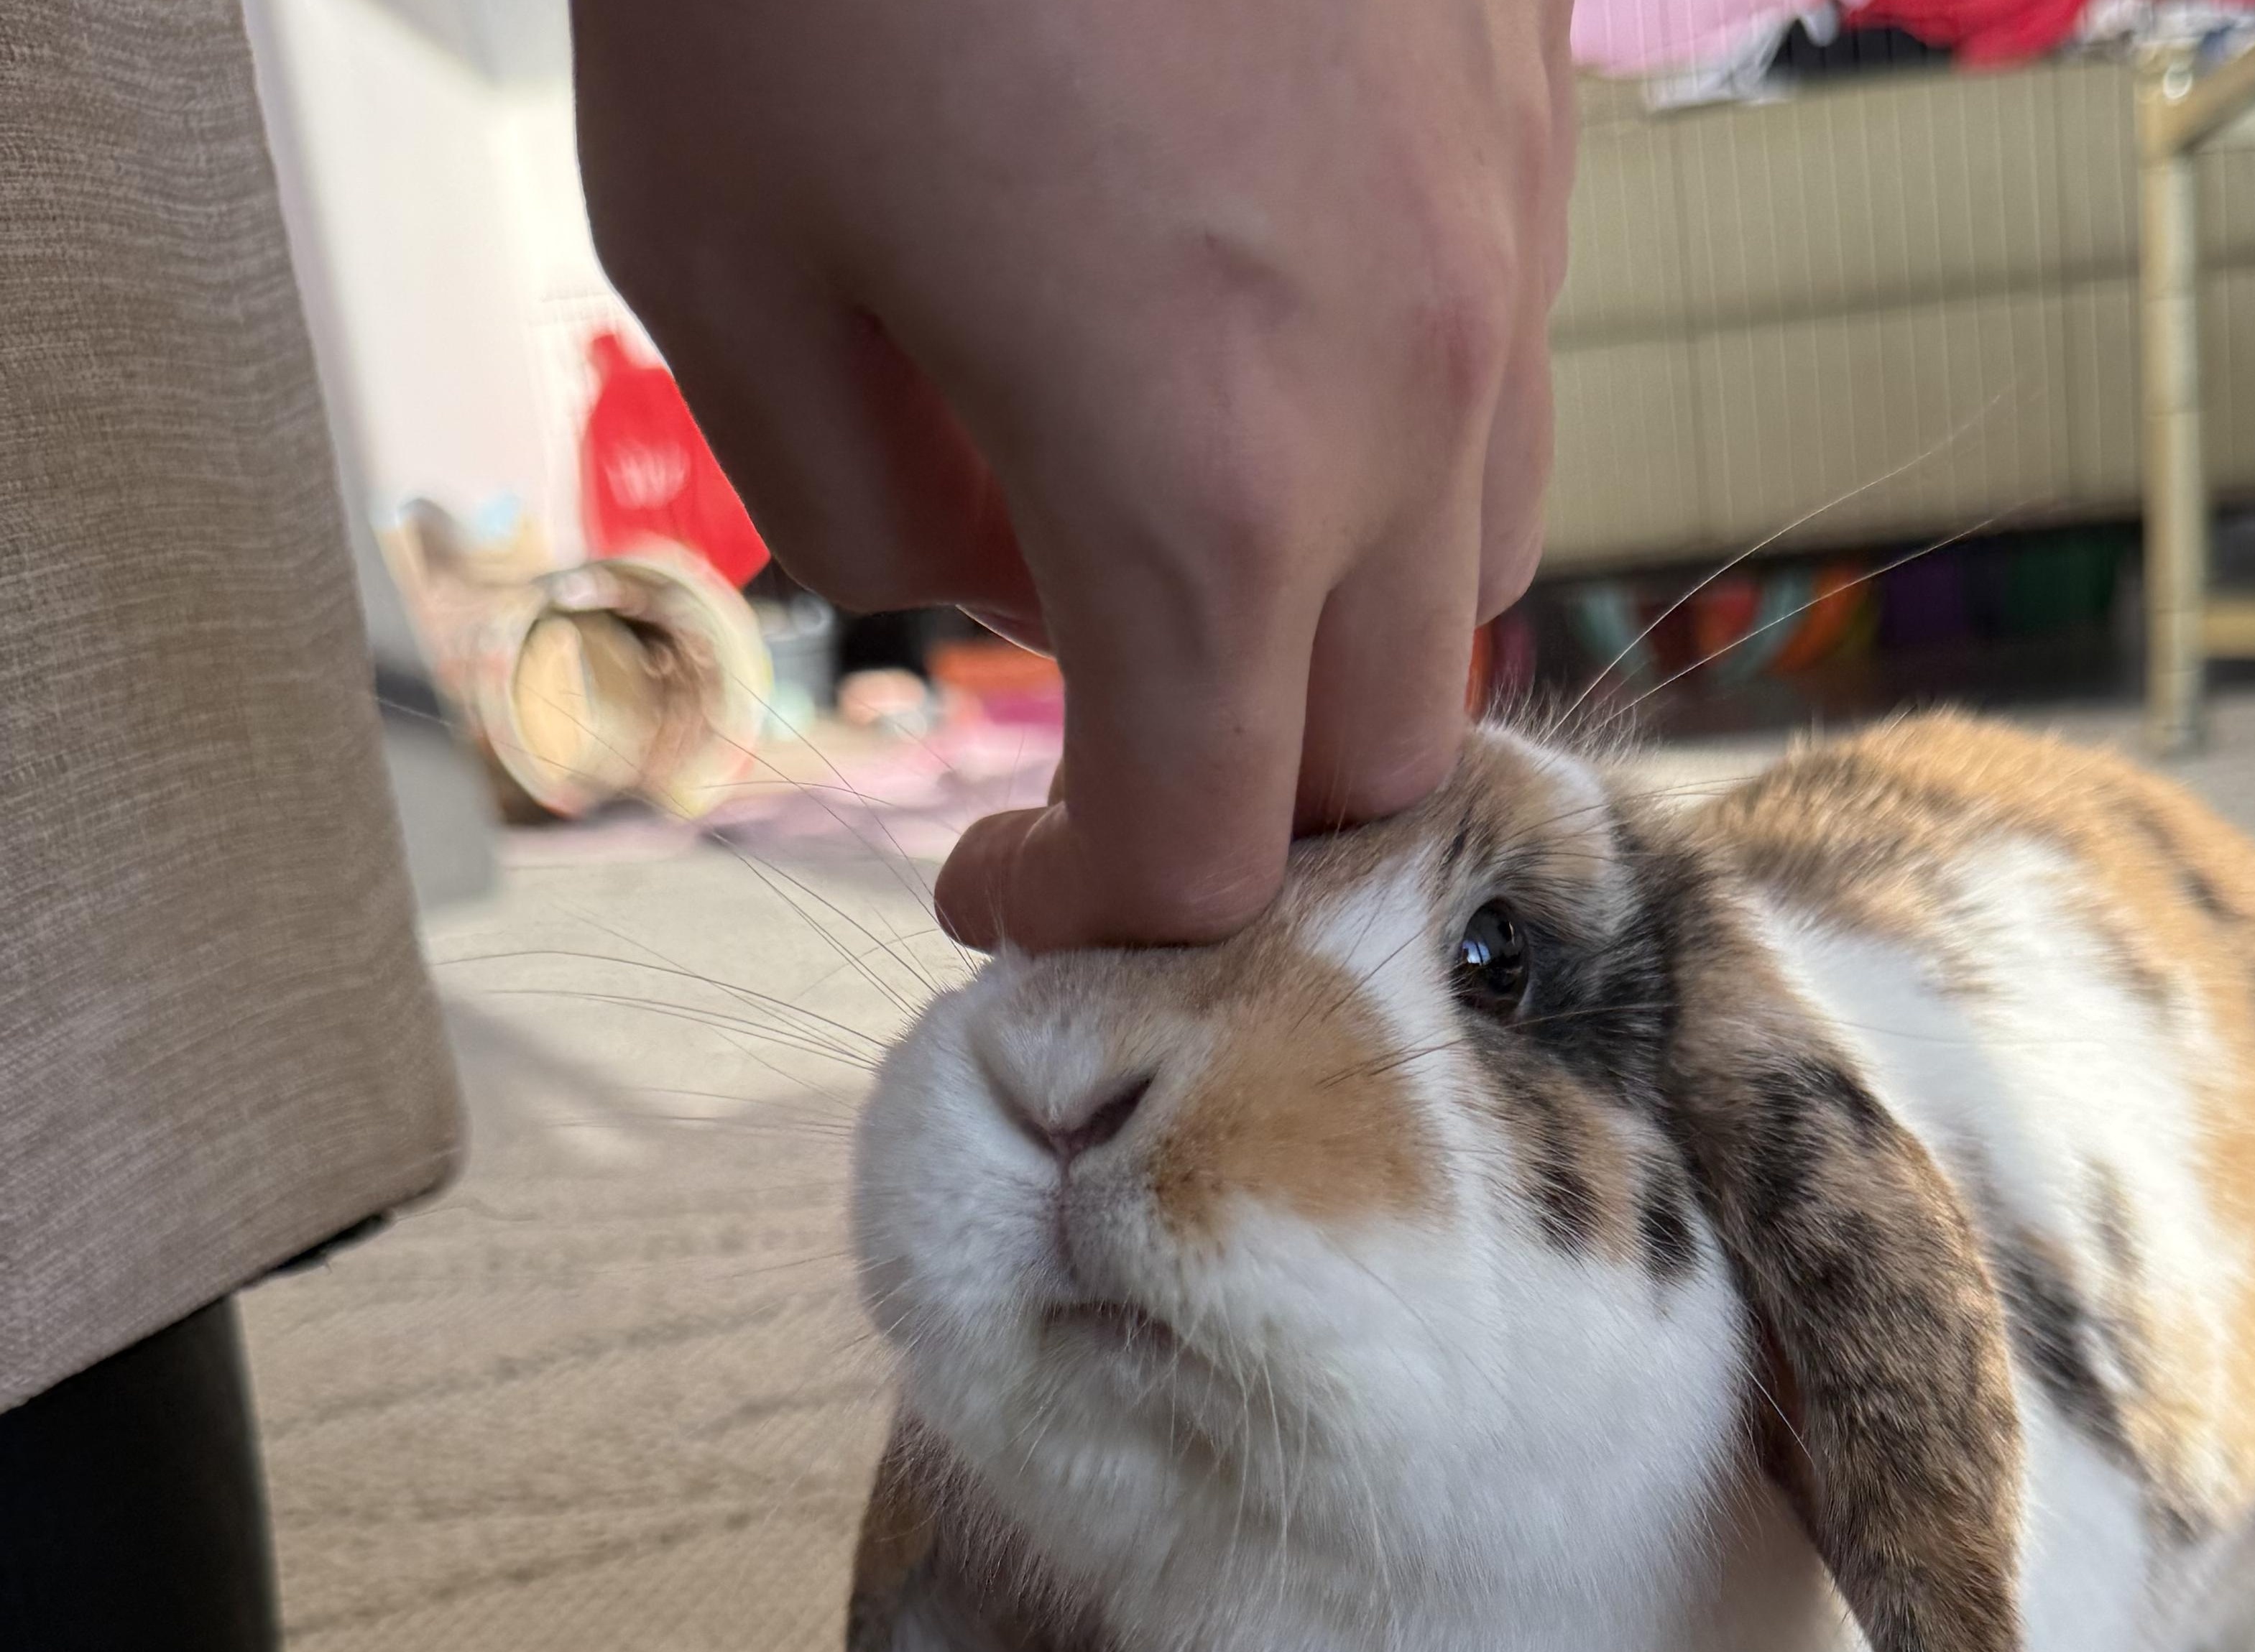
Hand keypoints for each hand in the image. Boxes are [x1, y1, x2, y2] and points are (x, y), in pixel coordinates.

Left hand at [573, 0, 1574, 947]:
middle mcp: (1408, 406)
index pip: (1203, 851)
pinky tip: (1259, 341)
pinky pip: (1501, 380)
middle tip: (1085, 731)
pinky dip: (1390, 448)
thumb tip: (980, 591)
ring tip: (1171, 528)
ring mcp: (1501, 257)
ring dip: (1330, 628)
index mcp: (1203, 487)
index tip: (994, 883)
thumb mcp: (714, 238)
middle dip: (1228, 796)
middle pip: (1374, 756)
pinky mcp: (1531, 121)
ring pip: (1473, 582)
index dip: (1089, 918)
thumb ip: (853, 509)